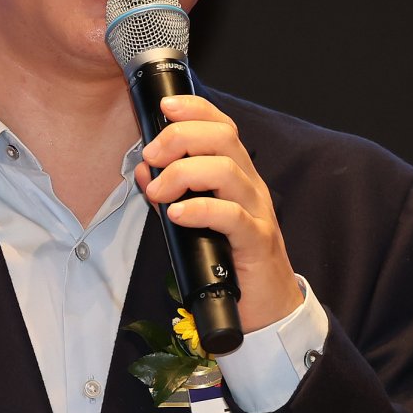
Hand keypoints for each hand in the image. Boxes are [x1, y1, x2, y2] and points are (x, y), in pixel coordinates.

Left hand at [135, 94, 302, 334]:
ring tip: (158, 191)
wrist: (268, 306)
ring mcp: (257, 211)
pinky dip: (201, 209)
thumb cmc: (230, 257)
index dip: (196, 109)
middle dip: (181, 137)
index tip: (165, 107)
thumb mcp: (196, 218)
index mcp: (237, 174)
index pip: (222, 126)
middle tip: (151, 155)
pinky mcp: (257, 241)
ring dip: (184, 173)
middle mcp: (250, 185)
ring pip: (227, 170)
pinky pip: (232, 216)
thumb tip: (144, 170)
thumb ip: (171, 192)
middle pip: (223, 138)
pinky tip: (177, 213)